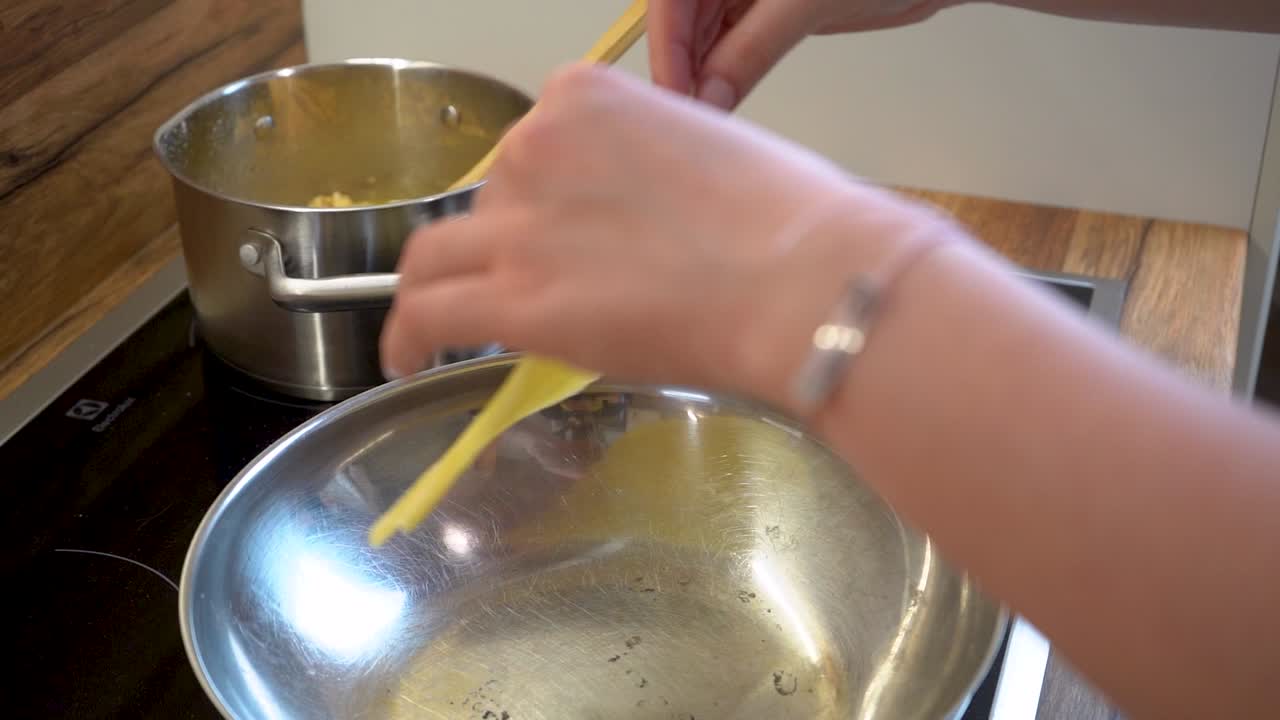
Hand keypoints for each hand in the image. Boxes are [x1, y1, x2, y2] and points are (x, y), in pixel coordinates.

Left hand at [380, 65, 944, 410]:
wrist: (803, 280)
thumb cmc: (792, 219)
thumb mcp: (705, 151)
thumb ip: (645, 169)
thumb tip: (631, 219)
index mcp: (584, 96)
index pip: (532, 147)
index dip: (541, 197)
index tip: (553, 229)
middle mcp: (535, 144)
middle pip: (490, 199)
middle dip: (508, 241)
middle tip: (537, 286)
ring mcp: (519, 222)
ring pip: (437, 255)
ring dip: (439, 289)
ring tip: (434, 324)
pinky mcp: (514, 297)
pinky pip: (427, 314)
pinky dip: (406, 337)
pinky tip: (404, 360)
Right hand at [649, 0, 956, 108]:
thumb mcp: (806, 3)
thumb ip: (751, 50)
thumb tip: (709, 98)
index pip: (670, 1)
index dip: (667, 48)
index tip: (675, 96)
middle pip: (679, 20)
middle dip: (681, 67)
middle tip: (688, 117)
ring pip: (699, 38)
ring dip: (699, 76)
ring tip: (705, 115)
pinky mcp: (760, 11)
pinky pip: (724, 46)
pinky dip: (721, 75)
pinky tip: (721, 99)